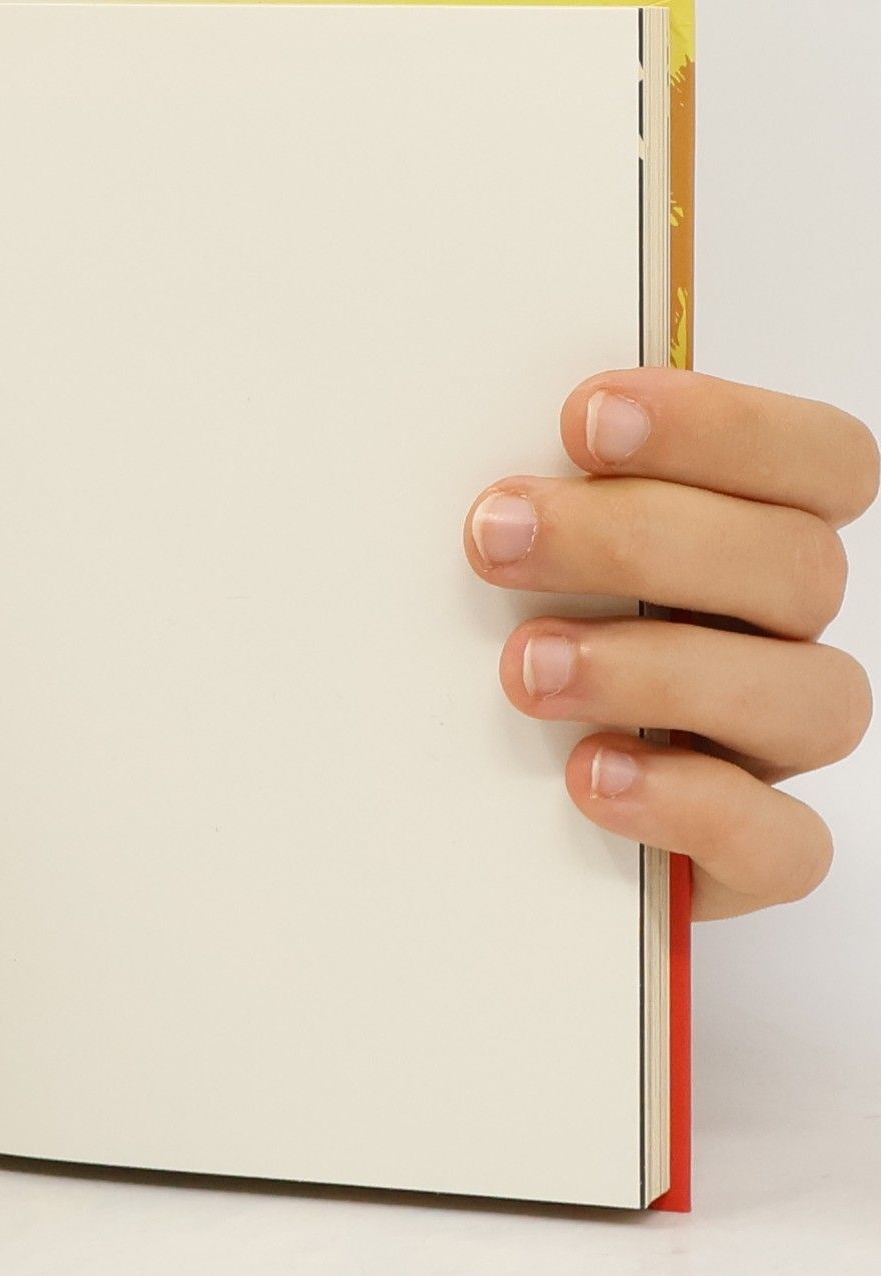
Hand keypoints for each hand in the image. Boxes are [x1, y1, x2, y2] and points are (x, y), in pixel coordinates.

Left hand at [466, 370, 876, 919]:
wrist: (458, 805)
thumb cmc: (481, 642)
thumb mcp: (498, 555)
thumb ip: (524, 499)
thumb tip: (487, 460)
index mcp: (747, 535)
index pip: (818, 460)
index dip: (723, 427)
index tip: (585, 418)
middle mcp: (778, 635)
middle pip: (799, 567)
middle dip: (640, 539)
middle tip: (498, 538)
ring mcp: (768, 748)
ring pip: (811, 699)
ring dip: (660, 671)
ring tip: (526, 669)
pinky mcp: (744, 857)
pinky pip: (782, 844)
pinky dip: (690, 806)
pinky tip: (590, 776)